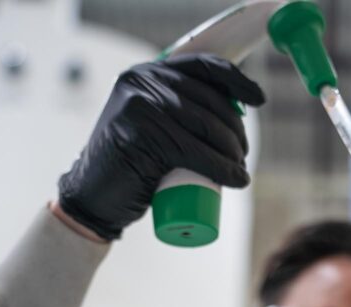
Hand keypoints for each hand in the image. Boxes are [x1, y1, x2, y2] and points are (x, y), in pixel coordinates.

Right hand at [57, 54, 264, 240]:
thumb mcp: (150, 124)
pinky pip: (194, 152)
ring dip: (233, 152)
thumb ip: (173, 107)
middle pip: (208, 101)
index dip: (236, 81)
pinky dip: (222, 168)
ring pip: (205, 127)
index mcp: (147, 72)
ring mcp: (139, 107)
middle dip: (236, 131)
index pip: (202, 66)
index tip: (258, 100)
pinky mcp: (141, 136)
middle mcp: (141, 81)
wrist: (92, 197)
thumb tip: (232, 106)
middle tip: (242, 156)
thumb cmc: (130, 163)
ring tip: (240, 170)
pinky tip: (237, 178)